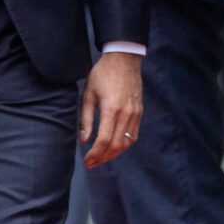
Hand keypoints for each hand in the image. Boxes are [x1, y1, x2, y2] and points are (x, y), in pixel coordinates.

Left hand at [78, 51, 143, 168]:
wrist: (124, 59)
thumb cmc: (103, 74)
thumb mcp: (88, 94)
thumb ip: (86, 118)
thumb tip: (84, 140)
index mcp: (111, 109)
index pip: (104, 140)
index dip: (95, 154)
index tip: (87, 161)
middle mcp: (126, 114)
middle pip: (116, 145)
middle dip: (103, 158)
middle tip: (92, 164)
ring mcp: (135, 113)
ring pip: (126, 143)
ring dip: (114, 154)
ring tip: (102, 158)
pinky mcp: (139, 112)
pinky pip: (133, 135)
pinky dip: (124, 145)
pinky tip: (114, 147)